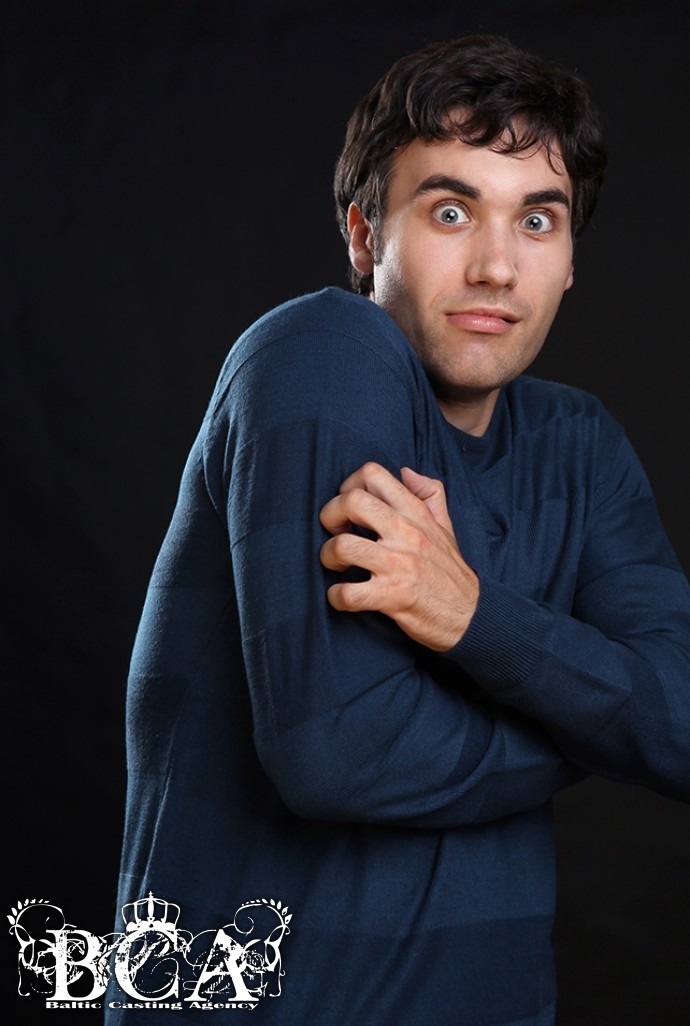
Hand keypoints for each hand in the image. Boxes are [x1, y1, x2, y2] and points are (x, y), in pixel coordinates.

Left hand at [319, 463, 478, 650]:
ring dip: (328, 556)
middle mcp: (407, 534)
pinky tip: (343, 596)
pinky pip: (348, 592)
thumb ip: (430, 495)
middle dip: (330, 515)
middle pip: (351, 502)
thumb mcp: (446, 528)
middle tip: (335, 532)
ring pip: (343, 546)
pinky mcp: (393, 597)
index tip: (349, 508)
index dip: (348, 486)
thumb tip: (406, 472)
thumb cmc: (451, 573)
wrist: (472, 616)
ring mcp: (399, 565)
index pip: (373, 474)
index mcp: (416, 514)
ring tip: (336, 565)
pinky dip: (337, 596)